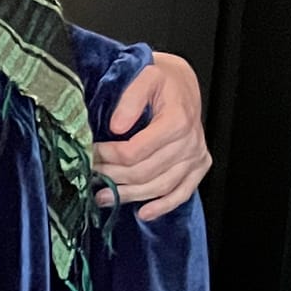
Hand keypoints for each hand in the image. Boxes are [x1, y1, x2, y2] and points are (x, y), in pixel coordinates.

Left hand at [92, 52, 209, 220]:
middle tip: (92, 176)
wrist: (182, 84)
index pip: (134, 152)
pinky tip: (144, 213)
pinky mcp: (199, 166)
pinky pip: (182, 193)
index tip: (91, 153)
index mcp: (177, 121)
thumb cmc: (162, 80)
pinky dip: (163, 206)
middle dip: (113, 178)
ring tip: (103, 198)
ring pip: (159, 187)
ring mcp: (195, 156)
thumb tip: (117, 128)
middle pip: (144, 173)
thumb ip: (130, 99)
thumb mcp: (145, 77)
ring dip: (129, 196)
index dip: (108, 157)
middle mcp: (189, 142)